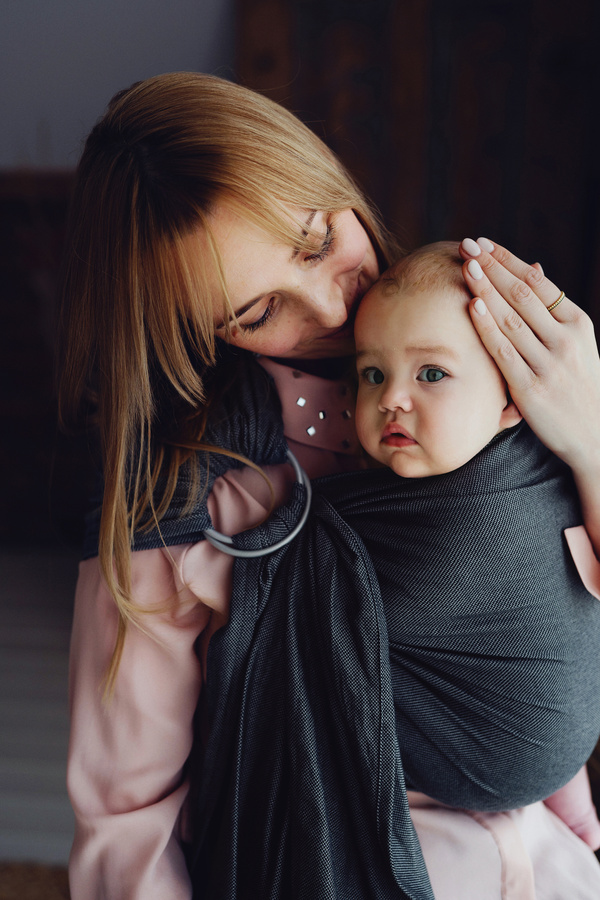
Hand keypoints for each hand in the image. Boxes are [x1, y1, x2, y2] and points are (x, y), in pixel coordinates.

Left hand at [459, 237, 599, 475]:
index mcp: (577, 324)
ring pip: (511, 319)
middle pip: (522, 295)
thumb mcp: (576, 344)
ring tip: (466, 266)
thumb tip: (532, 269)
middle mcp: (565, 340)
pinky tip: (472, 306)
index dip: (507, 261)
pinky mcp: (531, 389)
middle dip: (492, 267)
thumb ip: (552, 311)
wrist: (595, 436)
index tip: (484, 243)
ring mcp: (549, 364)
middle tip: (467, 246)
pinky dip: (487, 327)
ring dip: (486, 289)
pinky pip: (504, 352)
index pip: (538, 283)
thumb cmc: (579, 386)